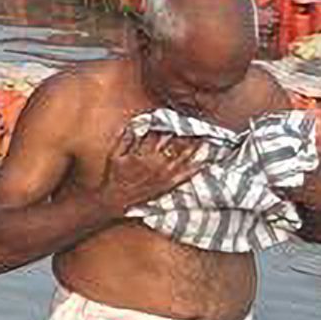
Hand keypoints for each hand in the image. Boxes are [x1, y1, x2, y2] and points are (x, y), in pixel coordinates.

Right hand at [93, 121, 209, 212]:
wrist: (115, 200)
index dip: (172, 126)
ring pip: (183, 158)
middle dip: (187, 135)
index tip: (180, 119)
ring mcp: (164, 175)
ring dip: (195, 148)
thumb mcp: (115, 155)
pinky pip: (185, 175)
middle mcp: (156, 163)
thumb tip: (137, 124)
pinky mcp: (168, 185)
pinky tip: (205, 161)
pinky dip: (196, 167)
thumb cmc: (114, 176)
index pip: (161, 135)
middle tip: (198, 126)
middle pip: (175, 145)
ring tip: (206, 138)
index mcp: (143, 154)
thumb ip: (125, 139)